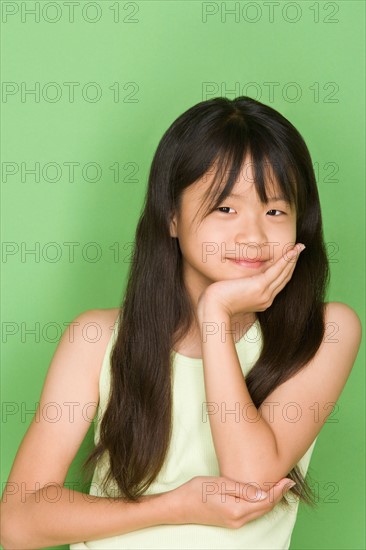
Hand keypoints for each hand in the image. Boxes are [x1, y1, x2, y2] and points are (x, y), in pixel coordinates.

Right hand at [167, 475, 295, 528]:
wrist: (180, 506)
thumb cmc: (197, 491)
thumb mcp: (220, 484)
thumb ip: (243, 489)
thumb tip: (265, 493)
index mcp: (237, 510)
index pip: (265, 501)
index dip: (278, 490)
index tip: (288, 480)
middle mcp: (238, 520)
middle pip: (265, 508)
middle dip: (278, 495)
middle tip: (288, 481)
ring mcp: (234, 523)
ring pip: (259, 511)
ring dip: (271, 499)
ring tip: (279, 486)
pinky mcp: (230, 521)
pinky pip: (252, 513)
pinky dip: (261, 504)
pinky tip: (262, 495)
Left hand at [197, 243, 304, 318]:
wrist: (214, 309)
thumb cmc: (218, 301)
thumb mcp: (233, 292)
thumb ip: (242, 286)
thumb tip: (241, 278)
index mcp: (262, 300)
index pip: (277, 282)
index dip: (286, 269)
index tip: (291, 258)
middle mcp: (267, 298)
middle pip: (284, 277)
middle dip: (293, 262)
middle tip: (300, 249)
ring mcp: (265, 293)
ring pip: (283, 273)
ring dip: (293, 258)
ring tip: (300, 247)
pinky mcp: (260, 286)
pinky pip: (277, 270)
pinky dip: (286, 260)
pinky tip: (292, 252)